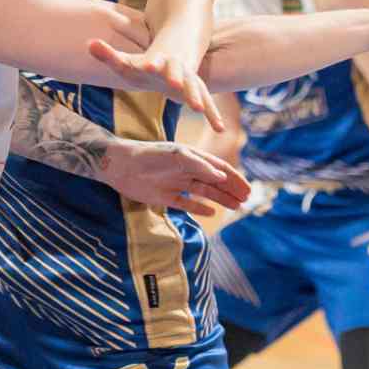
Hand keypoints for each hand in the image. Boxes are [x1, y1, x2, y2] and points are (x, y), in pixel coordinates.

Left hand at [88, 38, 224, 131]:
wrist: (176, 54)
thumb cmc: (147, 63)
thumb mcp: (127, 61)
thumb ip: (108, 55)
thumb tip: (88, 43)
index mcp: (157, 61)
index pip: (152, 62)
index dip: (151, 63)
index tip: (148, 65)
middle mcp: (175, 68)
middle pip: (177, 72)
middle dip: (176, 77)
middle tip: (175, 82)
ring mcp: (189, 79)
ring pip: (194, 87)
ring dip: (197, 97)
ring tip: (198, 109)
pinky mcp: (197, 91)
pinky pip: (208, 103)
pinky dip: (213, 114)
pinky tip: (220, 128)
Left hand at [101, 138, 250, 215]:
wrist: (122, 165)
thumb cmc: (150, 155)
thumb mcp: (177, 156)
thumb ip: (199, 165)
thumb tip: (222, 177)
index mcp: (192, 157)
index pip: (218, 168)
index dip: (234, 178)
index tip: (247, 188)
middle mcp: (186, 170)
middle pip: (215, 182)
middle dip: (231, 190)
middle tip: (246, 200)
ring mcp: (177, 184)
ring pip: (204, 193)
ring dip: (221, 199)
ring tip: (236, 206)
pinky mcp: (165, 197)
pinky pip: (187, 204)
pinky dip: (199, 208)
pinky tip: (211, 213)